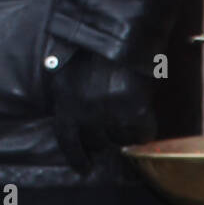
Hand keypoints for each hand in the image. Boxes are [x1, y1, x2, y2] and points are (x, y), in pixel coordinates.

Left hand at [45, 39, 156, 173]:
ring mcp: (110, 112)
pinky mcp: (135, 111)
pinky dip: (142, 129)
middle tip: (106, 131)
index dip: (76, 157)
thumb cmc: (89, 51)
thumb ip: (62, 94)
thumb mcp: (64, 70)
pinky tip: (140, 117)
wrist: (119, 36)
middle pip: (94, 142)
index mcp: (65, 101)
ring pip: (118, 140)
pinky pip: (141, 133)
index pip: (67, 140)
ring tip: (123, 113)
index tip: (83, 168)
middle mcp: (85, 112)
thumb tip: (60, 115)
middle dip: (99, 139)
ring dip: (121, 131)